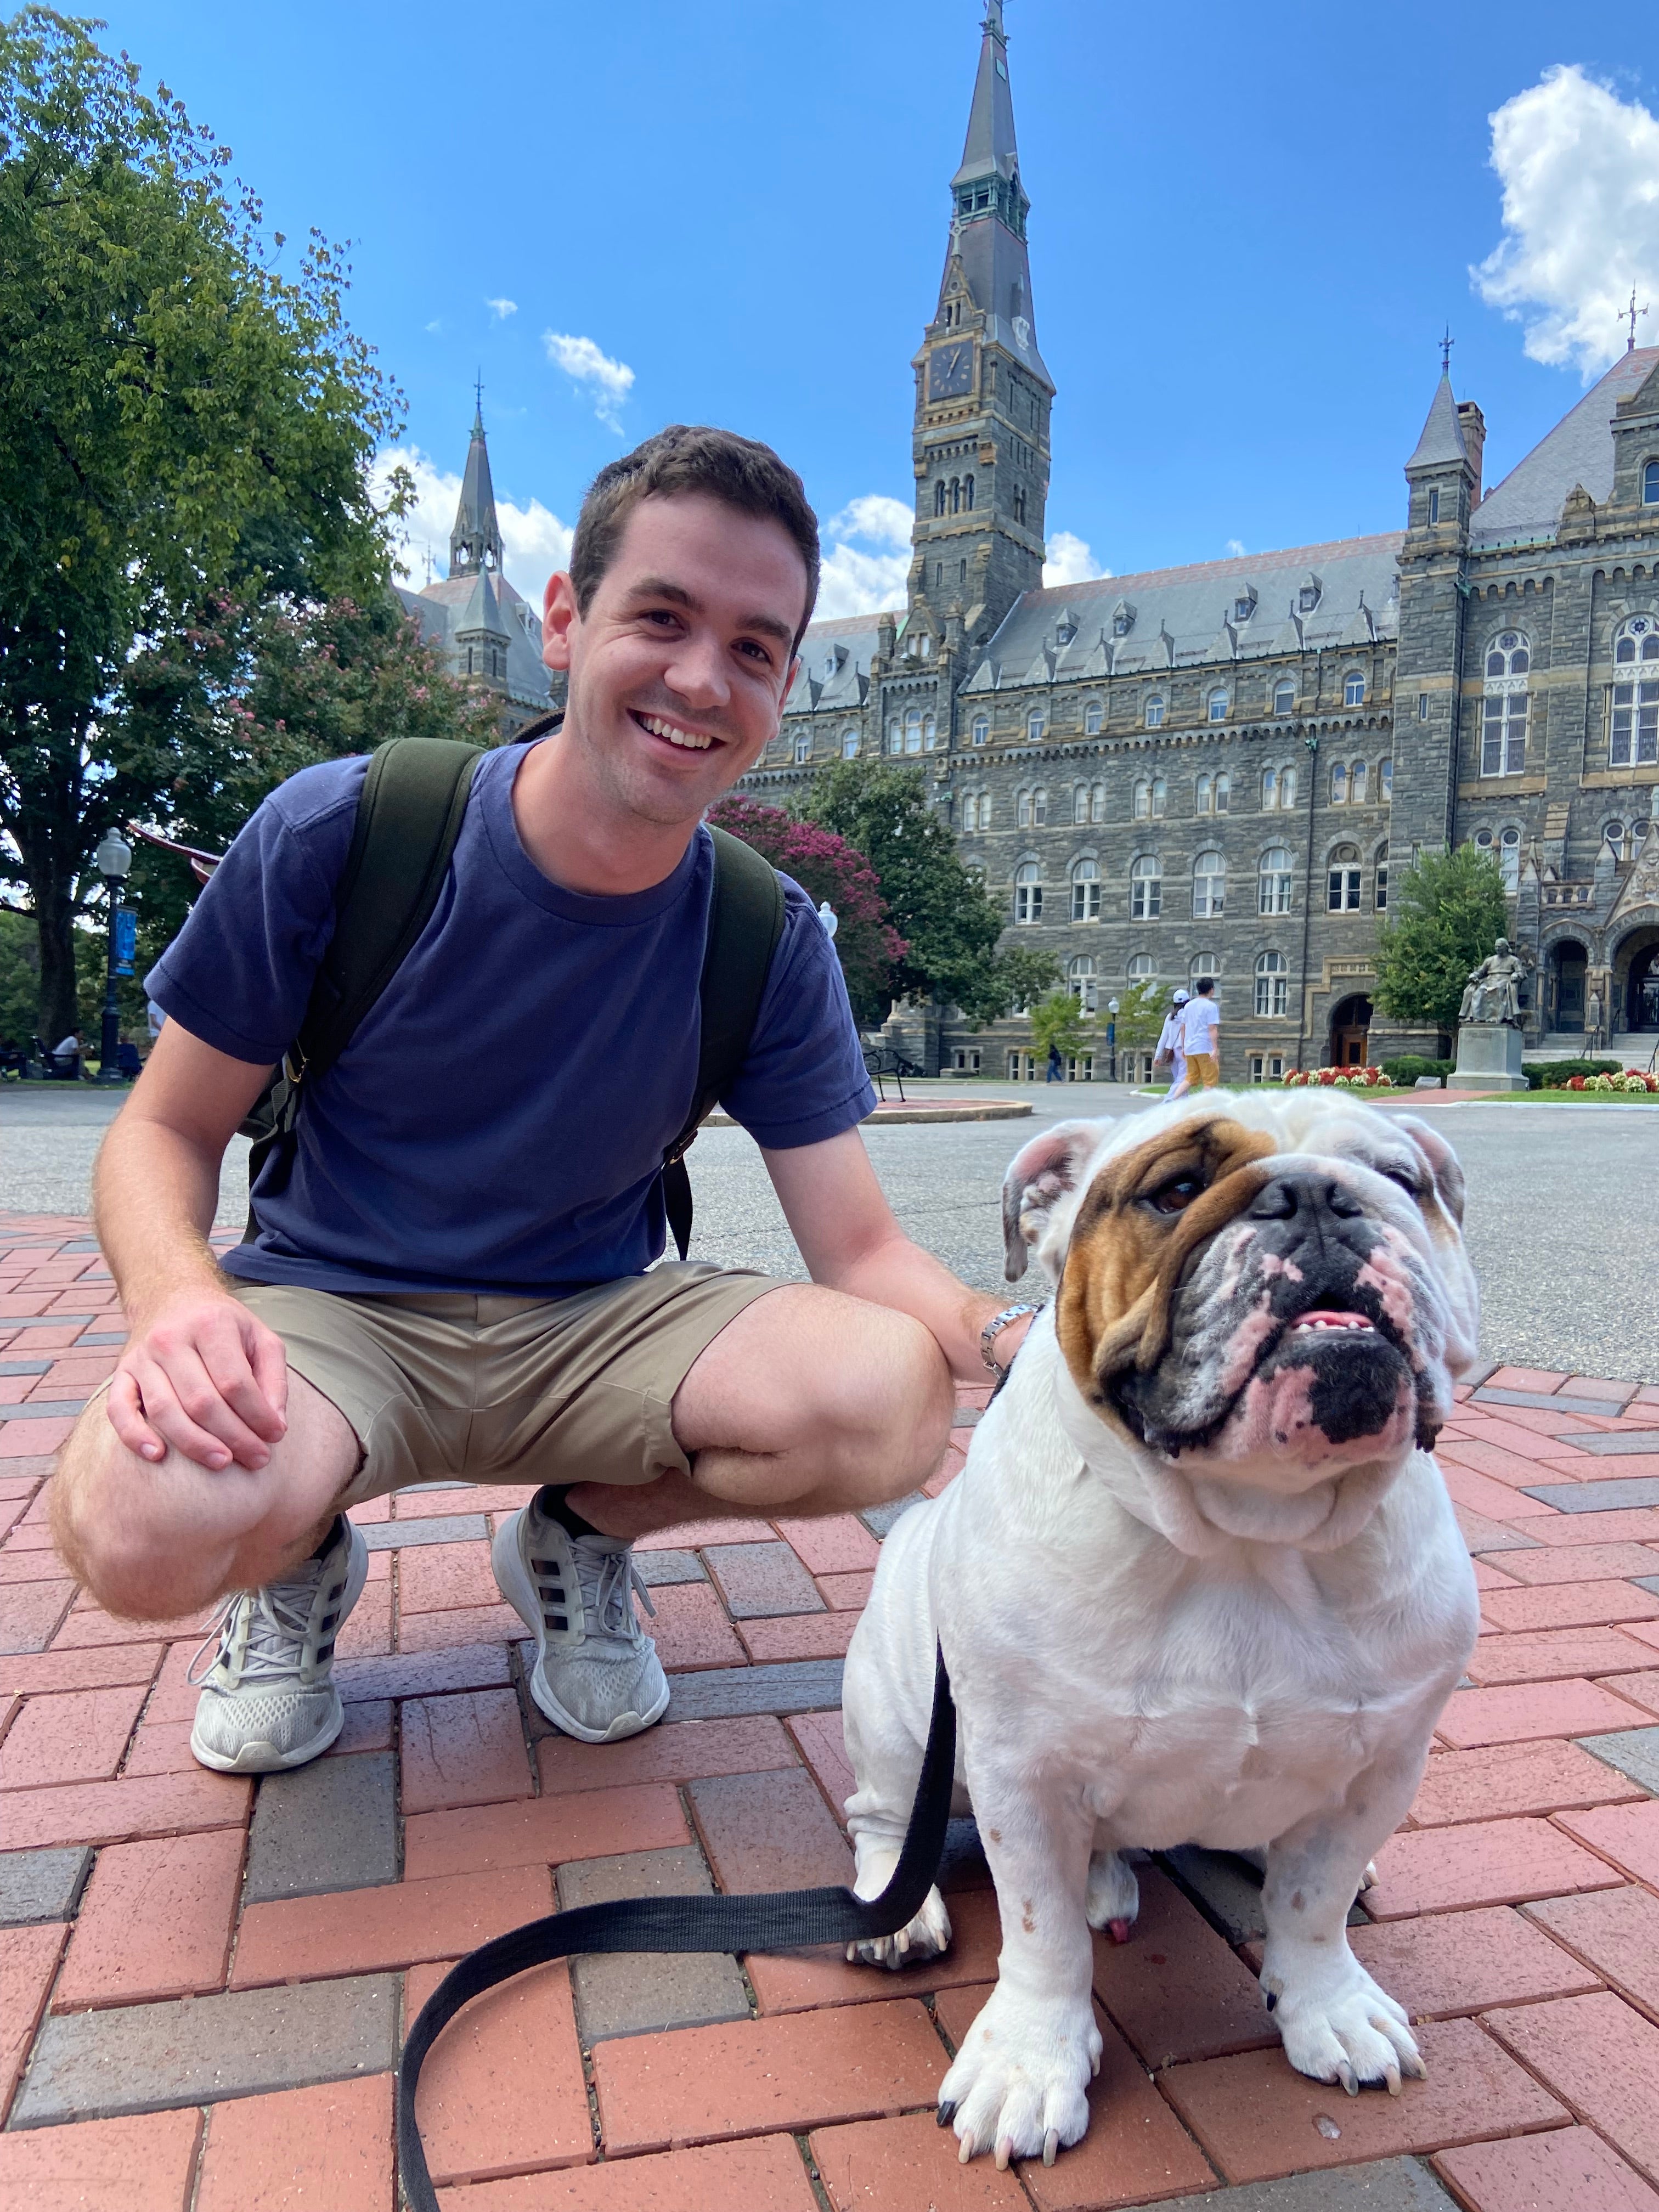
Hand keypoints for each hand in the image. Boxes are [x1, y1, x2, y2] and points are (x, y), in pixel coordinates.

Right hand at [109, 1290, 288, 1471]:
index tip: (275, 1437)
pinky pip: (119, 1409)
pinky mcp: (122, 1373)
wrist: (171, 1296)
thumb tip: (276, 1426)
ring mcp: (142, 1357)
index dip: (257, 1415)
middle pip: (202, 1401)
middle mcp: (171, 1339)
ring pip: (165, 1410)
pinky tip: (158, 1456)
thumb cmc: (223, 1325)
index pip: (235, 1382)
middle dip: (233, 1436)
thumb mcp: (260, 1337)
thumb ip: (273, 1379)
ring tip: (222, 1462)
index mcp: (210, 1325)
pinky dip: (134, 1436)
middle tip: (257, 1459)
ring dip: (195, 1444)